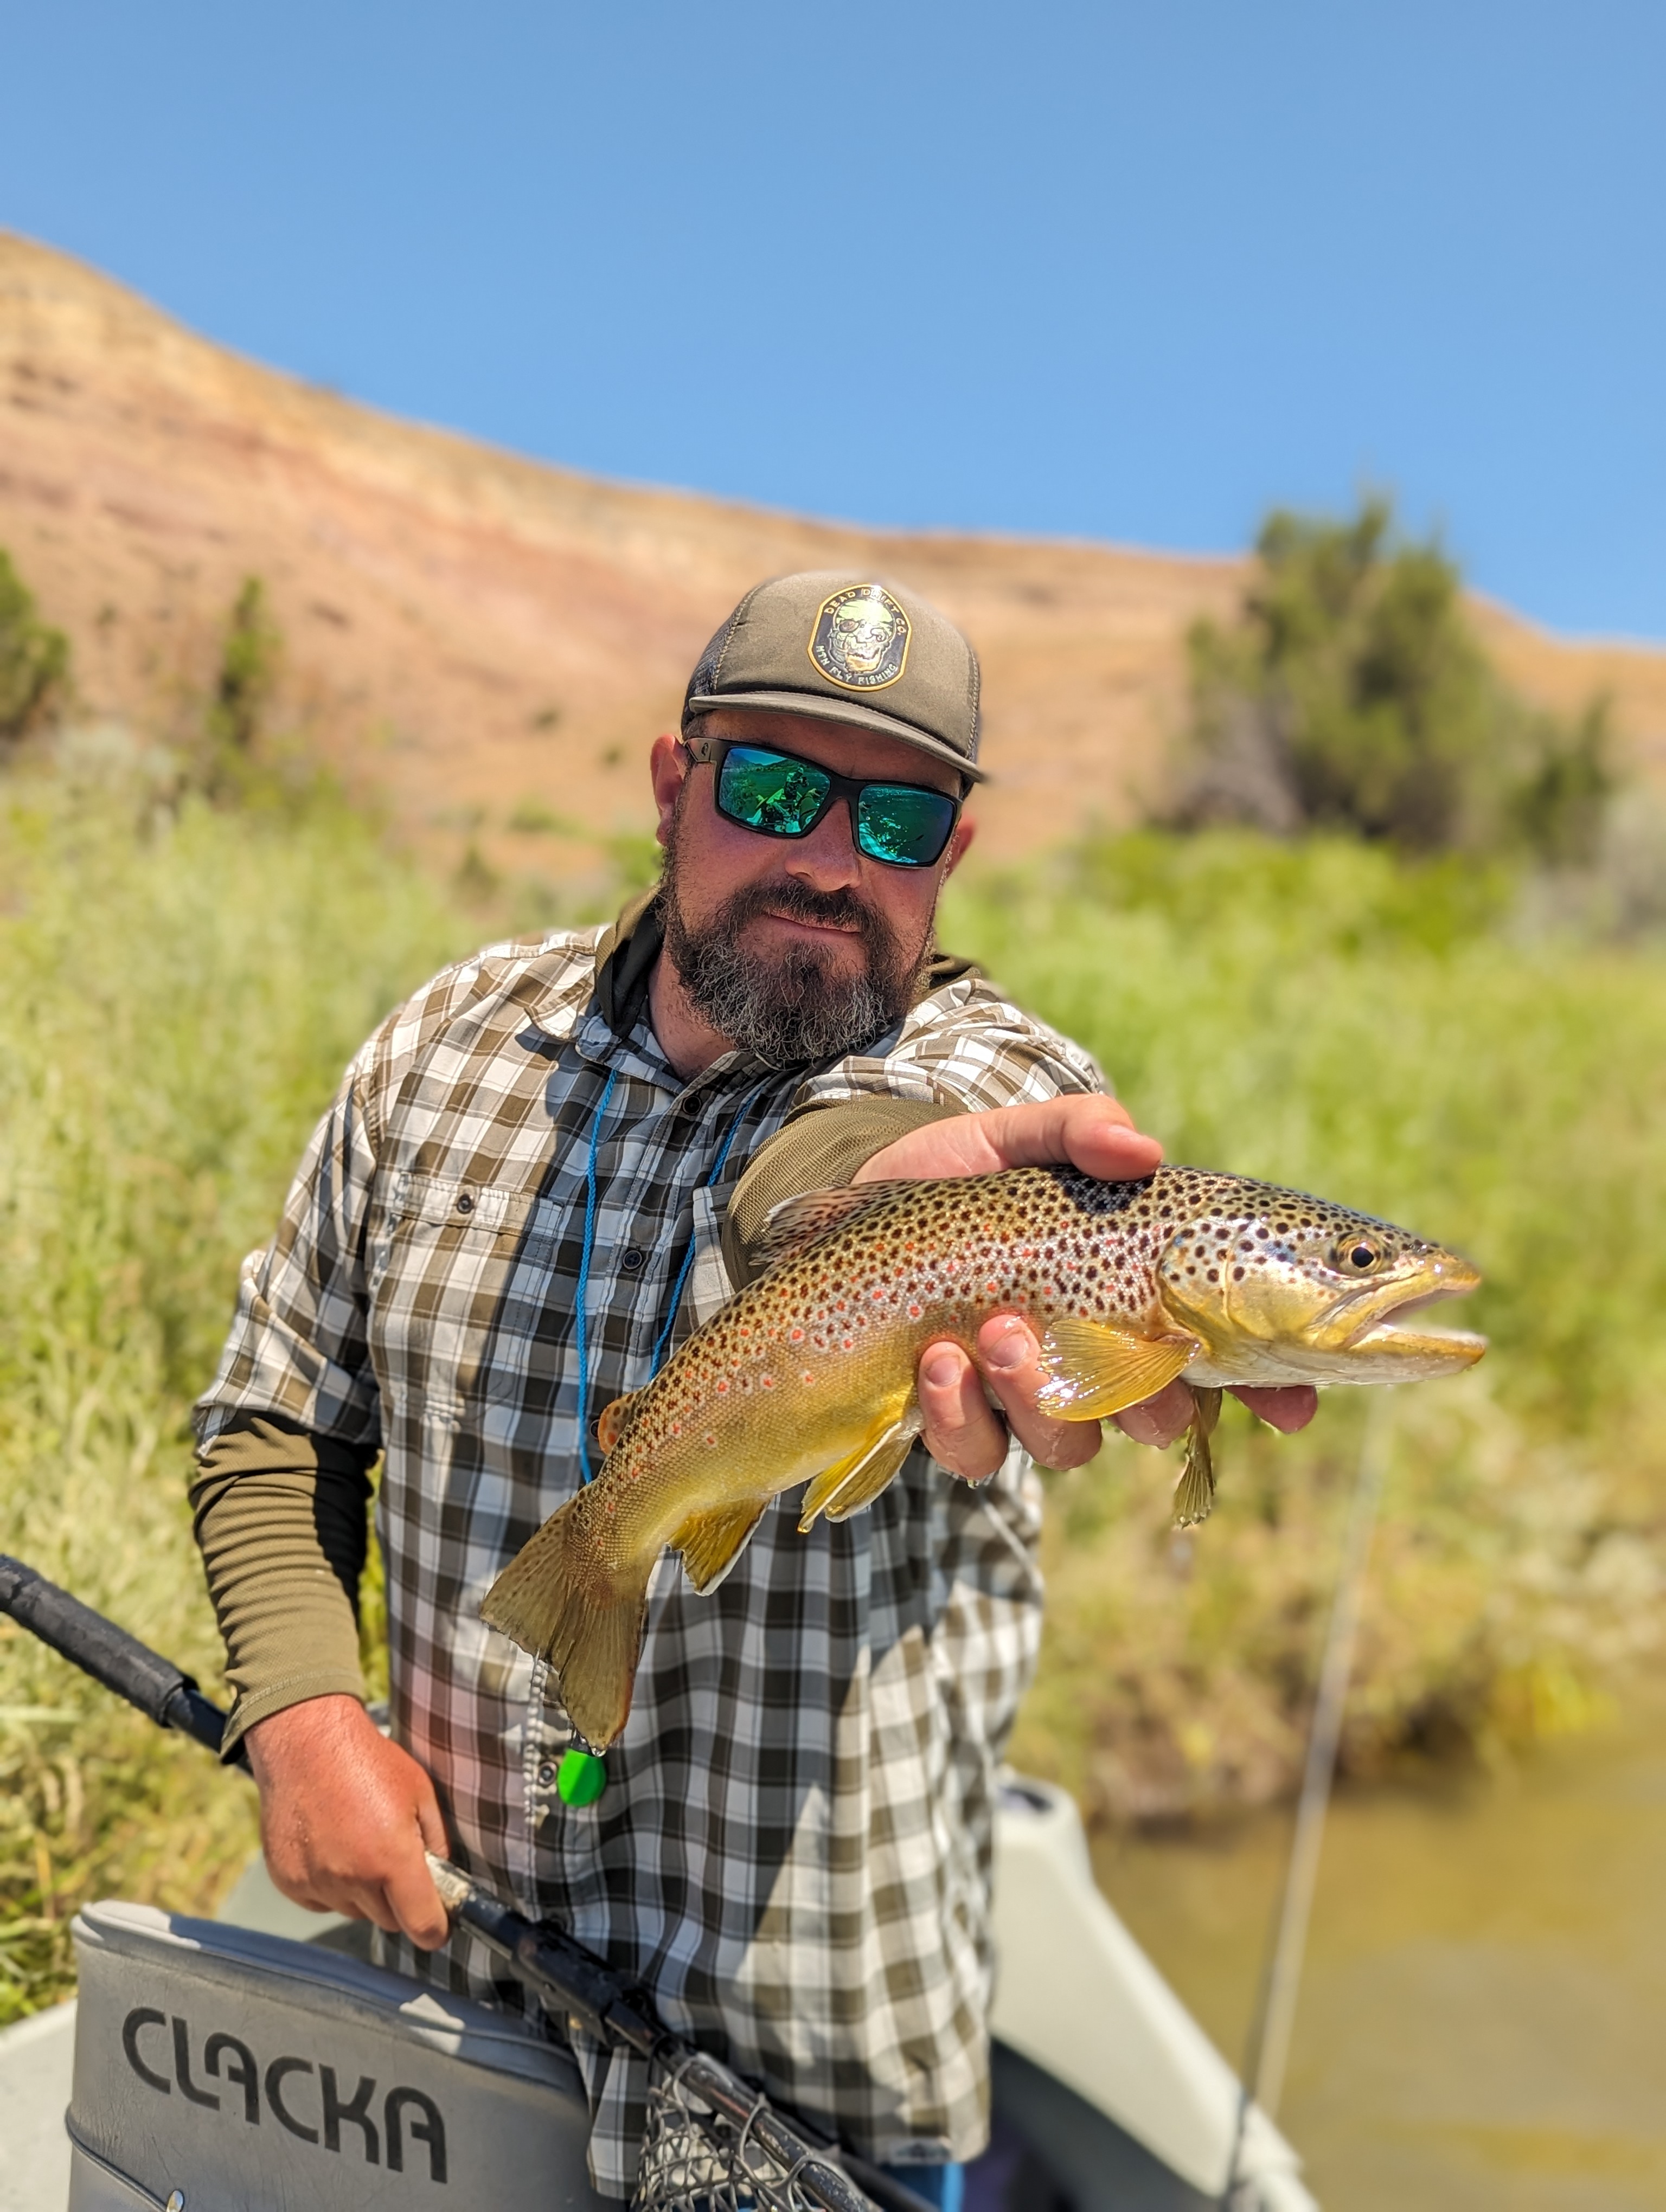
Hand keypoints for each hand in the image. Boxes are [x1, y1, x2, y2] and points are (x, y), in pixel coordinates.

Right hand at [244, 1694, 450, 1948]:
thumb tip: (442, 1878)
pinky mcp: (289, 1882)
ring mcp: (317, 1883)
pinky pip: (322, 1901)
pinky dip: (330, 1884)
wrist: (307, 1742)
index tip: (438, 1925)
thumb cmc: (369, 1761)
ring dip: (362, 1892)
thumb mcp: (420, 1793)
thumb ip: (436, 1842)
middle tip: (394, 1862)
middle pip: (388, 1921)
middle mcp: (352, 1879)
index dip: (435, 1930)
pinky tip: (331, 1845)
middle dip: (398, 1901)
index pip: (421, 1926)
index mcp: (392, 1859)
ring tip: (359, 1843)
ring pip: (354, 1911)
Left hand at [856, 1096, 1316, 1474]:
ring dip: (1039, 1396)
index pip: (1228, 1357)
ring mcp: (1026, 1399)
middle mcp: (1093, 1360)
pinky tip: (937, 1360)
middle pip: (1159, 1419)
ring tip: (994, 1333)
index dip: (1271, 1389)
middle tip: (1093, 1344)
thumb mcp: (1021, 1138)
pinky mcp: (957, 1421)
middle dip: (1143, 1400)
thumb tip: (1142, 1149)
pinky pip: (980, 1453)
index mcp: (1136, 1297)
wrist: (858, 1203)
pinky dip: (963, 1414)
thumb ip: (1083, 1132)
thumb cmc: (961, 1174)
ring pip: (1070, 1445)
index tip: (1289, 1409)